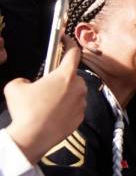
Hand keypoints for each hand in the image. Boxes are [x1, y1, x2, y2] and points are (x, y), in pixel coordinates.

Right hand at [3, 46, 85, 165]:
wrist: (32, 137)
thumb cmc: (25, 109)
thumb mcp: (14, 86)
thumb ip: (24, 80)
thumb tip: (28, 84)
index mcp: (65, 75)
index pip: (73, 53)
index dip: (69, 43)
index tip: (66, 39)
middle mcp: (78, 87)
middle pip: (72, 76)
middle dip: (61, 79)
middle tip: (46, 86)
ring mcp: (81, 103)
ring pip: (74, 93)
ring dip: (63, 94)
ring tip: (46, 104)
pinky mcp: (80, 118)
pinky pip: (74, 108)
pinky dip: (65, 109)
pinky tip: (51, 115)